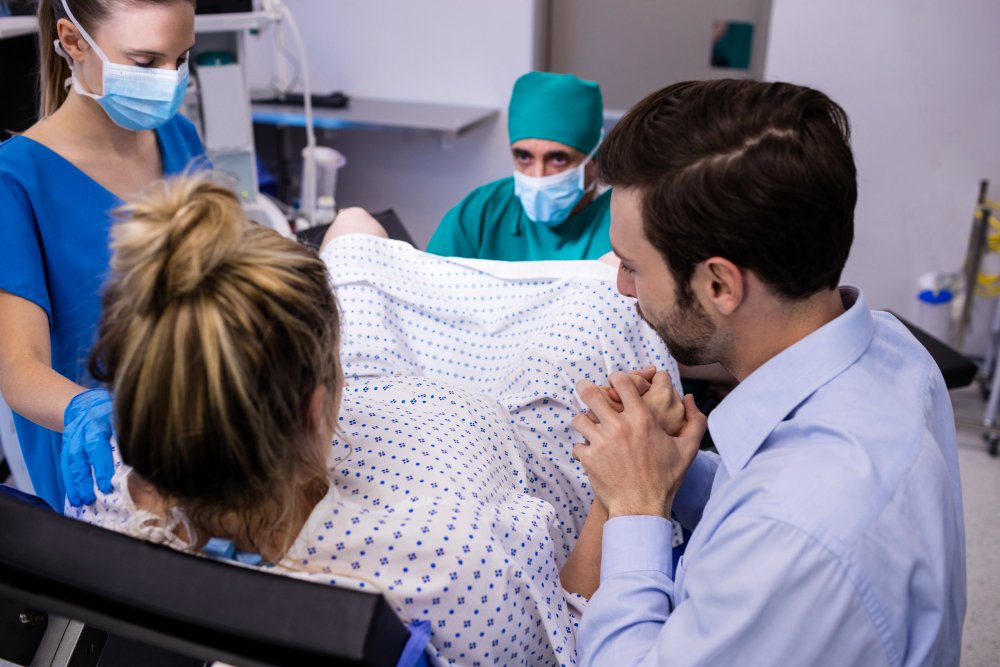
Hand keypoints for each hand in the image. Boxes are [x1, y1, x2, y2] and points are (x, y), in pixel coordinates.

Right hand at [61, 388, 114, 506]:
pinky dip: (69, 482)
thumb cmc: (107, 411)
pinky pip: (65, 467)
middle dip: (84, 481)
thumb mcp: (118, 416)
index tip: (105, 485)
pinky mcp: (66, 449)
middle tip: (90, 499)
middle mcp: (80, 435)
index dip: (100, 468)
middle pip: (80, 460)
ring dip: (74, 485)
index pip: (97, 449)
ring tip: (79, 502)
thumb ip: (124, 432)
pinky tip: (73, 496)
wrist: (82, 405)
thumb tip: (137, 451)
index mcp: (95, 426)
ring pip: (70, 465)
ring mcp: (70, 443)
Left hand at [572, 372, 705, 518]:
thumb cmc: (666, 479)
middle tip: (585, 389)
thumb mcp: (688, 449)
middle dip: (586, 389)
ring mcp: (601, 443)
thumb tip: (689, 398)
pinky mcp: (589, 459)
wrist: (643, 509)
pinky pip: (577, 445)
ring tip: (591, 427)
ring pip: (579, 418)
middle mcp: (619, 427)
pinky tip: (593, 454)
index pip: (621, 382)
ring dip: (584, 422)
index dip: (616, 379)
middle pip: (590, 393)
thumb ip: (695, 421)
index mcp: (642, 419)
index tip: (615, 386)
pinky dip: (583, 449)